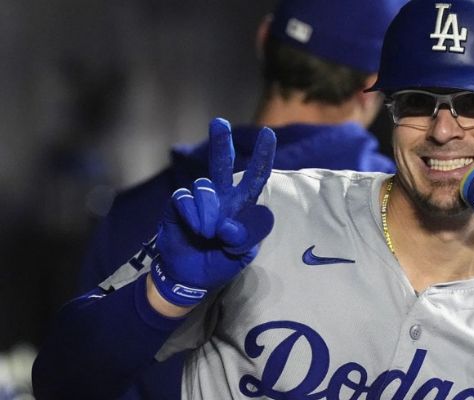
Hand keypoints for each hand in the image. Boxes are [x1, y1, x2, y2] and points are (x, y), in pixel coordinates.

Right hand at [151, 118, 275, 307]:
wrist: (189, 276)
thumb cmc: (220, 262)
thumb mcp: (242, 255)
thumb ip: (245, 239)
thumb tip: (230, 224)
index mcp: (242, 206)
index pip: (255, 178)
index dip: (262, 156)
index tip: (267, 134)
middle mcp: (221, 197)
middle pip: (222, 164)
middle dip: (221, 142)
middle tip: (219, 122)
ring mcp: (199, 199)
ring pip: (205, 187)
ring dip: (208, 212)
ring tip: (207, 232)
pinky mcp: (178, 205)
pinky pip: (185, 197)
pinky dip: (191, 214)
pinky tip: (192, 228)